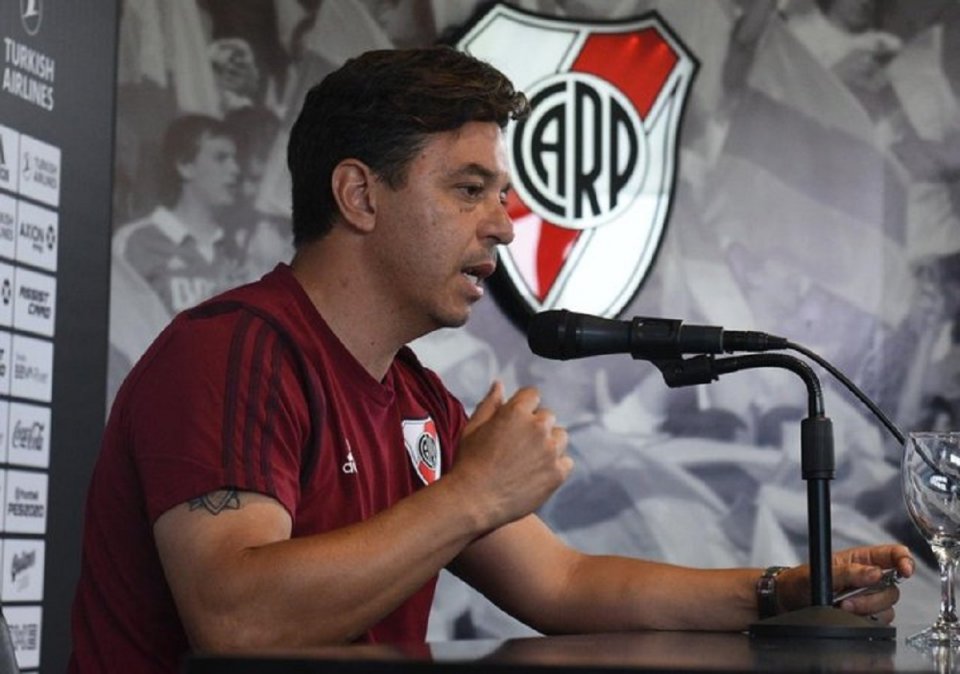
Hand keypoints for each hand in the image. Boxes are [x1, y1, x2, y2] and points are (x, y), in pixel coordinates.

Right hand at [449, 382, 571, 530]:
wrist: (473, 501)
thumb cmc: (468, 463)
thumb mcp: (473, 428)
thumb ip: (490, 404)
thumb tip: (500, 384)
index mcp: (516, 412)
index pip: (533, 395)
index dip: (524, 406)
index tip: (516, 421)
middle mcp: (537, 428)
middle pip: (547, 416)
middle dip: (535, 426)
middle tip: (518, 446)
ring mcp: (550, 451)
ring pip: (560, 437)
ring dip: (548, 443)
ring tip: (528, 460)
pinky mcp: (557, 473)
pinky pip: (565, 462)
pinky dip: (555, 466)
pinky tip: (536, 474)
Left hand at [776, 544, 914, 623]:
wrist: (789, 601)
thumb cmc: (802, 580)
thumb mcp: (821, 571)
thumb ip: (848, 572)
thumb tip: (874, 573)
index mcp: (861, 559)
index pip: (893, 555)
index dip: (905, 560)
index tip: (905, 570)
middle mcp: (869, 578)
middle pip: (893, 588)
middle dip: (872, 597)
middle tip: (847, 600)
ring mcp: (868, 598)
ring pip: (887, 607)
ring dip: (866, 610)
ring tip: (841, 607)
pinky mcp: (866, 615)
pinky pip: (879, 621)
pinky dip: (865, 620)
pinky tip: (847, 616)